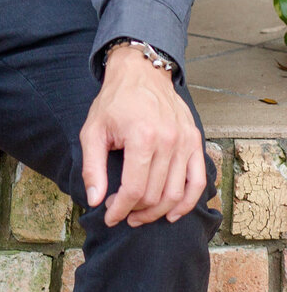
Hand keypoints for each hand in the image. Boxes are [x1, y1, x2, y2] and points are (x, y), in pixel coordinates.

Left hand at [79, 45, 206, 226]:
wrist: (141, 73)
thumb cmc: (114, 102)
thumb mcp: (93, 131)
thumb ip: (92, 167)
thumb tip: (95, 200)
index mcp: (142, 138)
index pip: (134, 189)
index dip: (121, 209)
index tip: (110, 217)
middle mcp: (169, 141)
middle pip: (156, 195)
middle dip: (136, 211)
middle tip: (122, 213)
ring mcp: (186, 142)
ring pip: (176, 193)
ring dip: (158, 212)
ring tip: (140, 215)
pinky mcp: (195, 141)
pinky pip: (198, 181)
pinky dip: (187, 202)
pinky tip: (172, 213)